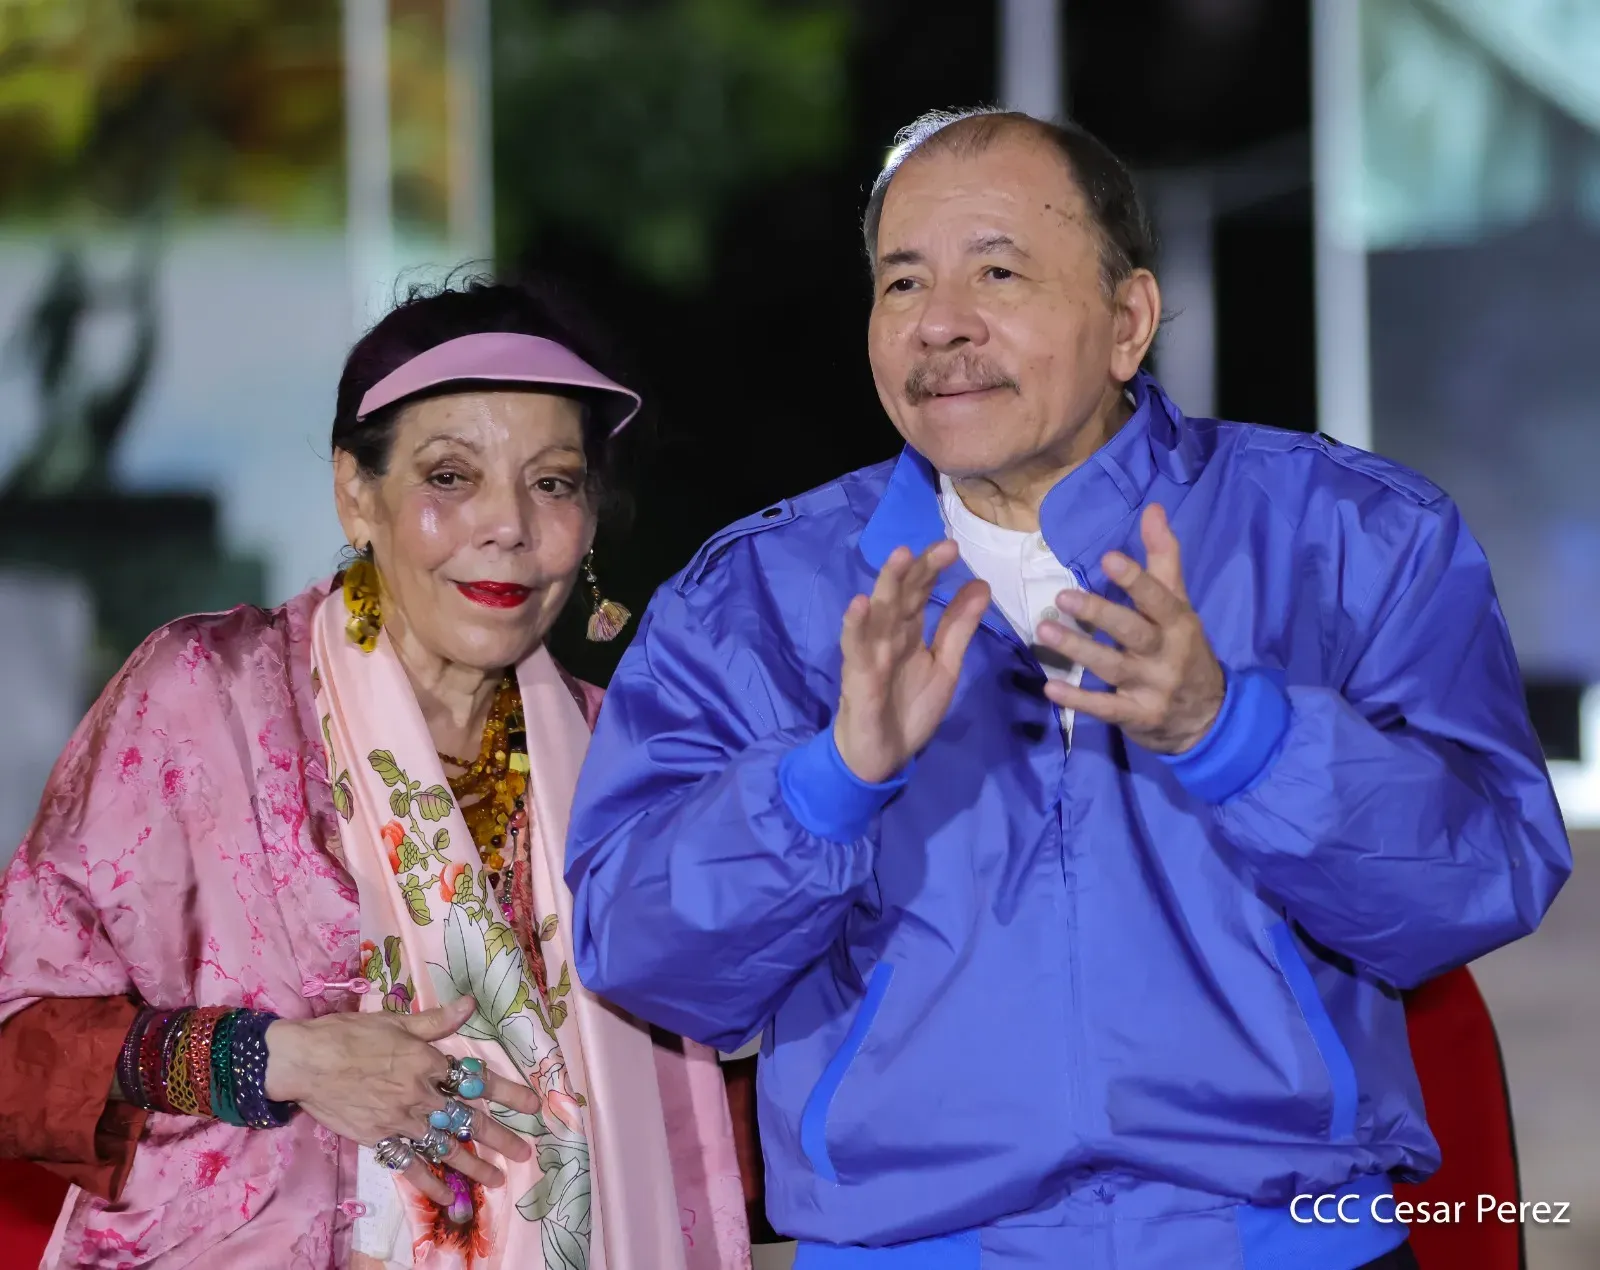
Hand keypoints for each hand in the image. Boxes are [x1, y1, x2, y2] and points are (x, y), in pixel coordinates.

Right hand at [265, 996, 543, 1206]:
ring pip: (444, 1147)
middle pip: (468, 1120)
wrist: (305, 1061)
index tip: (533, 1105)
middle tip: (524, 1152)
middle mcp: (420, 1094)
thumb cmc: (349, 1034)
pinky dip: (428, 1182)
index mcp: (428, 1061)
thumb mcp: (396, 1020)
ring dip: (472, 1165)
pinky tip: (446, 1197)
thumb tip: (471, 1003)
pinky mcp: (379, 1139)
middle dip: (500, 1138)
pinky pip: (409, 1165)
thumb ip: (437, 1019)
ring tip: (496, 1179)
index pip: (478, 1079)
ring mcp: (400, 1120)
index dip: (509, 1093)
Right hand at [834, 540, 989, 783]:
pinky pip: (855, 647)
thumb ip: (958, 628)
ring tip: (901, 555)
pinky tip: (860, 604)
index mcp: (908, 630)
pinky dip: (856, 625)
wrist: (883, 756)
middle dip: (918, 569)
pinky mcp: (857, 675)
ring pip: (878, 611)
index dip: (933, 569)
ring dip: (887, 584)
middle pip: (901, 594)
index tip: (953, 547)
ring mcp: (870, 652)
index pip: (920, 591)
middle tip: (944, 547)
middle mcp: (888, 634)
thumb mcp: (945, 667)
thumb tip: (980, 584)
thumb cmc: (910, 709)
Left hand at [1034, 503, 1224, 753]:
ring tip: (1044, 631)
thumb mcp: (1180, 605)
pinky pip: (1106, 708)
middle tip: (1062, 598)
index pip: (1158, 598)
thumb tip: (1153, 508)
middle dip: (1100, 615)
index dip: (1136, 579)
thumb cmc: (1184, 649)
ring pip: (1112, 667)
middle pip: (1133, 632)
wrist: (1207, 716)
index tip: (1108, 558)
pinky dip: (1079, 699)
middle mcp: (1167, 654)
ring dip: (1078, 650)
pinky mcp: (1137, 716)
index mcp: (1178, 623)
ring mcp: (1152, 688)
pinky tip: (1050, 688)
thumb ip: (1164, 559)